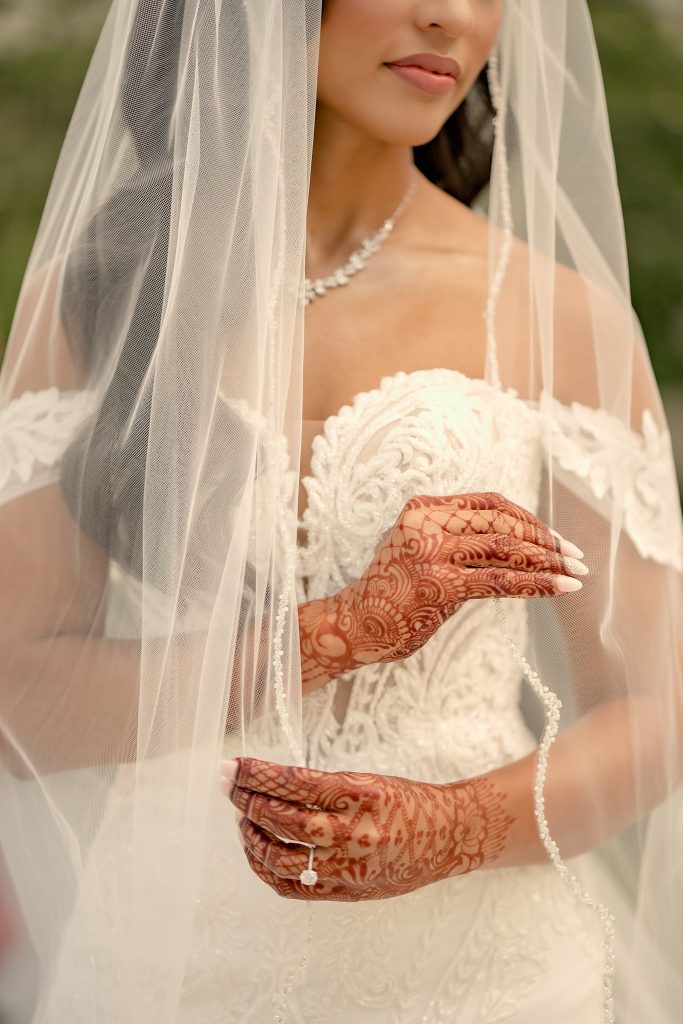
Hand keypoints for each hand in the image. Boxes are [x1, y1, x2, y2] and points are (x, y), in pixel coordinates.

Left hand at [221, 757, 513, 901]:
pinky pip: (292, 886)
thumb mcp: (368, 780)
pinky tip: (257, 850)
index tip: (233, 764)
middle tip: (228, 784)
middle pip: (283, 819)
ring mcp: (350, 867)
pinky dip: (266, 869)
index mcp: (362, 794)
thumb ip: (322, 787)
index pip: (294, 783)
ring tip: (242, 817)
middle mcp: (355, 833)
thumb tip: (268, 782)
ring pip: (280, 856)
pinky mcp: (347, 892)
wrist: (450, 836)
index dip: (257, 774)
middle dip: (246, 800)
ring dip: (252, 835)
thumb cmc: (407, 801)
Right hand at [333, 491, 586, 662]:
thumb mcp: (423, 548)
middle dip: (545, 539)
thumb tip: (519, 542)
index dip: (528, 518)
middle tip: (576, 556)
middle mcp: (427, 523)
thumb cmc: (395, 590)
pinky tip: (561, 588)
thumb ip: (459, 538)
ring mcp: (433, 553)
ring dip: (548, 561)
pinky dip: (537, 584)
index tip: (554, 537)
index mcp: (424, 507)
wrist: (357, 623)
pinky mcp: (441, 585)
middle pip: (502, 522)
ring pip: (506, 549)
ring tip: (577, 572)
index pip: (490, 503)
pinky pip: (500, 581)